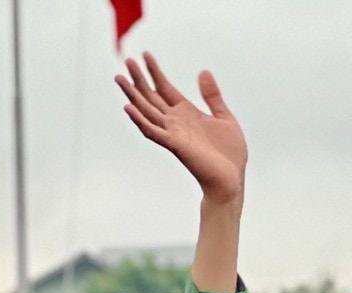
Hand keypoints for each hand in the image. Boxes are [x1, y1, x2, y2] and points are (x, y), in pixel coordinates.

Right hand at [117, 55, 246, 202]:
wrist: (231, 179)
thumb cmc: (229, 154)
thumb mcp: (224, 117)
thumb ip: (212, 96)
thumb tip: (203, 72)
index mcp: (187, 114)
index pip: (165, 88)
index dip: (155, 72)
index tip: (145, 55)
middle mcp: (175, 122)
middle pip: (151, 97)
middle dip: (139, 79)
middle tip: (126, 61)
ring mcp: (173, 134)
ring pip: (147, 111)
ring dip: (133, 96)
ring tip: (120, 79)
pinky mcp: (174, 145)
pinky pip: (153, 132)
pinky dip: (140, 120)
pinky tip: (129, 108)